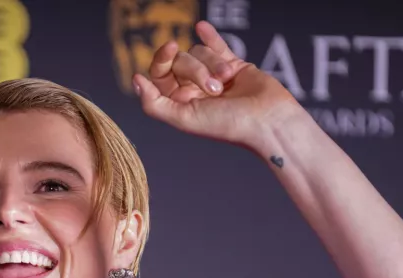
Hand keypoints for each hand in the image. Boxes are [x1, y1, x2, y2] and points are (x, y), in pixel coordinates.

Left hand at [133, 21, 303, 149]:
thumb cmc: (226, 124)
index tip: (170, 47)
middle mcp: (193, 89)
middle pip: (181, 61)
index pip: (160, 74)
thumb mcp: (183, 118)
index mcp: (178, 103)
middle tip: (215, 89)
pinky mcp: (233, 64)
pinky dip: (210, 36)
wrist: (266, 120)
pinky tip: (201, 27)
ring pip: (201, 52)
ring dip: (214, 65)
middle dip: (197, 70)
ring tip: (228, 84)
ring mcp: (212, 75)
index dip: (162, 59)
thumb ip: (154, 104)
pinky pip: (217, 45)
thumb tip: (136, 80)